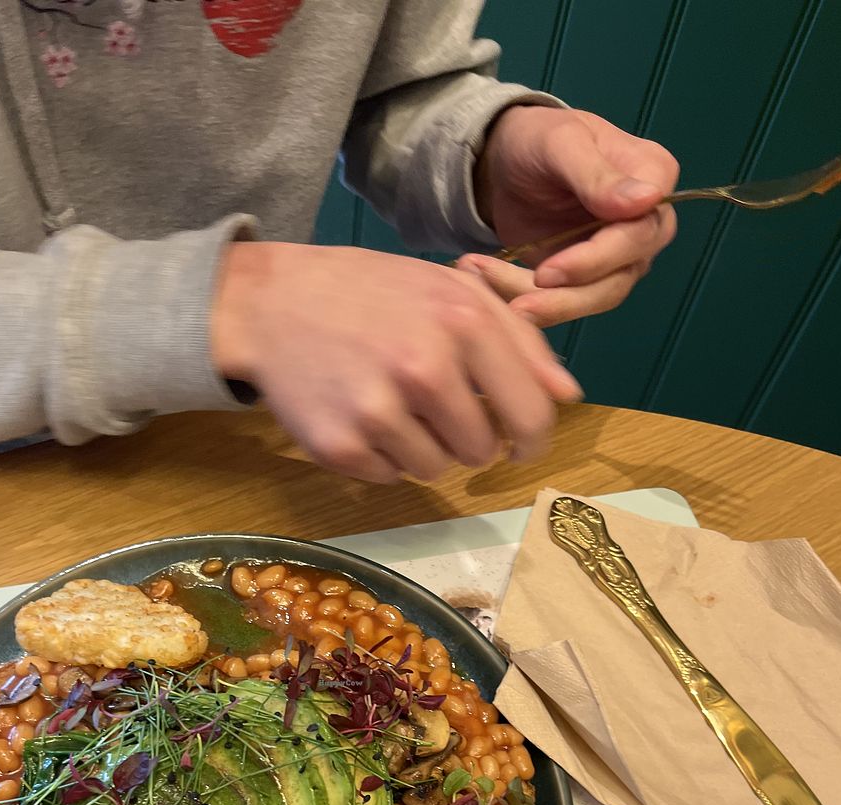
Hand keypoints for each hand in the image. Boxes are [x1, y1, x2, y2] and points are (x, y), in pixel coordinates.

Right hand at [211, 241, 581, 483]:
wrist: (271, 306)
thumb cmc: (372, 294)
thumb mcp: (450, 290)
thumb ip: (519, 338)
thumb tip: (568, 395)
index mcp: (462, 323)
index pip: (531, 415)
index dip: (533, 439)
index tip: (522, 444)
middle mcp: (424, 369)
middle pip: (482, 450)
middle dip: (468, 438)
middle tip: (434, 407)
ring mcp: (379, 413)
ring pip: (436, 470)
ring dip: (424, 448)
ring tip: (392, 404)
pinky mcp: (341, 448)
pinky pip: (390, 478)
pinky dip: (381, 458)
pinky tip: (360, 415)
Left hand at [459, 106, 678, 326]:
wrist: (503, 164)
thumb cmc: (537, 140)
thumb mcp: (560, 143)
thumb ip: (598, 174)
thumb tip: (649, 200)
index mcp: (653, 177)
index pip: (640, 233)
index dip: (599, 258)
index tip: (551, 270)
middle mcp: (645, 224)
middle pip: (620, 277)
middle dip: (567, 295)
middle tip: (518, 302)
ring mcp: (618, 257)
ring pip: (593, 300)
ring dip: (544, 307)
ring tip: (497, 295)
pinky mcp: (587, 279)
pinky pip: (564, 305)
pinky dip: (527, 303)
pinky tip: (489, 284)